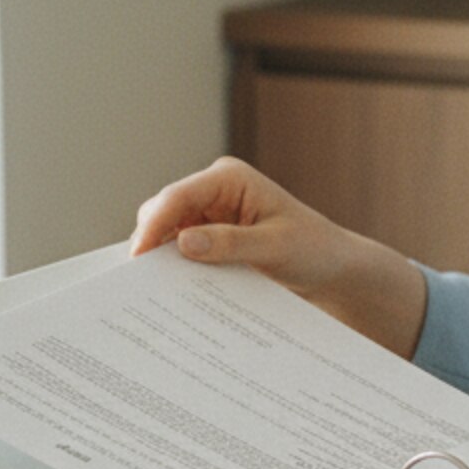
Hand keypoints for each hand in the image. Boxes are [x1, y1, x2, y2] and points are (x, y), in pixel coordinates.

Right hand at [130, 157, 426, 355]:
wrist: (331, 266)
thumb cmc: (312, 249)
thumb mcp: (275, 248)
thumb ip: (230, 244)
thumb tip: (184, 243)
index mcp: (229, 178)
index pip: (178, 197)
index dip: (153, 226)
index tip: (138, 258)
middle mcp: (215, 189)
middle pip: (164, 211)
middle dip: (151, 242)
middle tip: (141, 282)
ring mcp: (210, 211)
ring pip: (167, 231)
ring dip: (162, 256)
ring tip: (154, 290)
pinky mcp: (211, 233)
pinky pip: (180, 247)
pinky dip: (174, 265)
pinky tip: (173, 289)